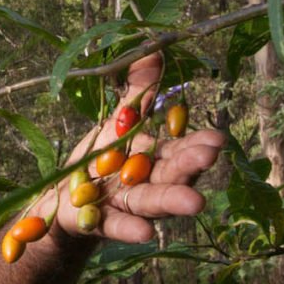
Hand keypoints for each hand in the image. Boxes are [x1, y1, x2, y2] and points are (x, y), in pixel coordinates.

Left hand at [28, 52, 225, 243]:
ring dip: (172, 202)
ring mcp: (127, 204)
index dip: (198, 145)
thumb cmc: (101, 157)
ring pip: (152, 202)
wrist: (65, 197)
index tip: (218, 138)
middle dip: (190, 167)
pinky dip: (130, 229)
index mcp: (156, 156)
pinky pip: (117, 226)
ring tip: (195, 203)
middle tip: (209, 156)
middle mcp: (148, 183)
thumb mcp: (118, 119)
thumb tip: (154, 51)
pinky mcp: (102, 223)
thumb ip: (139, 90)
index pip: (180, 149)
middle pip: (171, 175)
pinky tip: (145, 232)